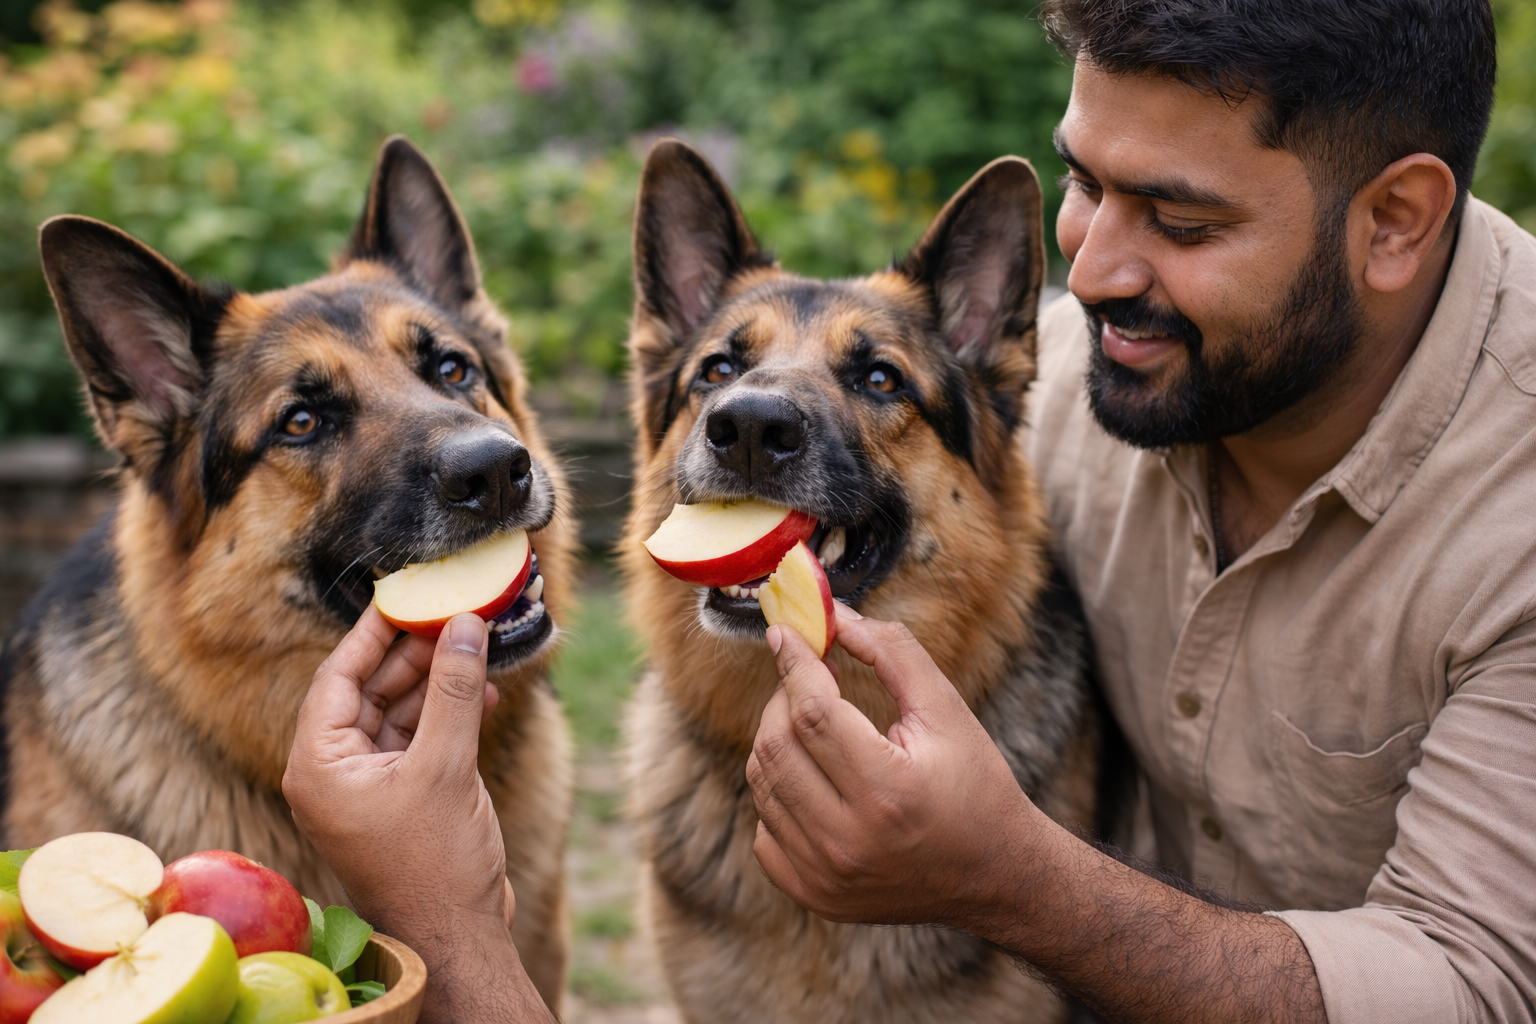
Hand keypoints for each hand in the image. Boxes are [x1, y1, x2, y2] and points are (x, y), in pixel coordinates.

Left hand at [284, 607, 554, 1023]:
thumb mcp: (444, 767)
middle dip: (413, 652)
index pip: (338, 677)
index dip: (372, 633)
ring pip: (400, 712)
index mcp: (319, 765)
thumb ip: (452, 691)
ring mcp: (370, 785)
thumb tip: (463, 626)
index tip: (403, 595)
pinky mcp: (403, 796)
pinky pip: (420, 739)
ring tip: (474, 642)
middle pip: (370, 690)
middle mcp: (336, 772)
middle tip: (450, 612)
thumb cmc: (434, 864)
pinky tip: (484, 691)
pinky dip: (449, 715)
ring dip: (438, 680)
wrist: (455, 934)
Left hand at [745, 604, 1039, 927]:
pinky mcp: (812, 894)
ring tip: (814, 725)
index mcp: (888, 791)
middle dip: (784, 697)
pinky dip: (779, 792)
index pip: (813, 711)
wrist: (996, 875)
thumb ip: (892, 653)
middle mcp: (848, 840)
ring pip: (762, 782)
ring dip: (778, 740)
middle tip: (809, 680)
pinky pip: (763, 827)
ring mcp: (824, 875)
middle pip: (776, 744)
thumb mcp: (946, 710)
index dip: (794, 662)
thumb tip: (834, 616)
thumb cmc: (976, 786)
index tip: (785, 632)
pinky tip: (814, 779)